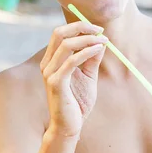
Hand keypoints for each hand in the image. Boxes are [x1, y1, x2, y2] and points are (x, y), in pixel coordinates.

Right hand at [40, 21, 107, 137]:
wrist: (70, 126)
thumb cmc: (78, 102)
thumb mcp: (88, 76)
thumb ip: (92, 59)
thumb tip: (101, 41)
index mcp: (52, 60)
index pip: (61, 33)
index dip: (79, 27)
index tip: (98, 29)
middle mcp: (47, 64)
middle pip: (59, 33)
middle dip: (81, 27)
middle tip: (100, 30)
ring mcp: (49, 73)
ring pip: (66, 45)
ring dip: (87, 39)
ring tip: (103, 40)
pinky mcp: (55, 83)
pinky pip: (71, 62)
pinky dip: (86, 52)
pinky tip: (99, 49)